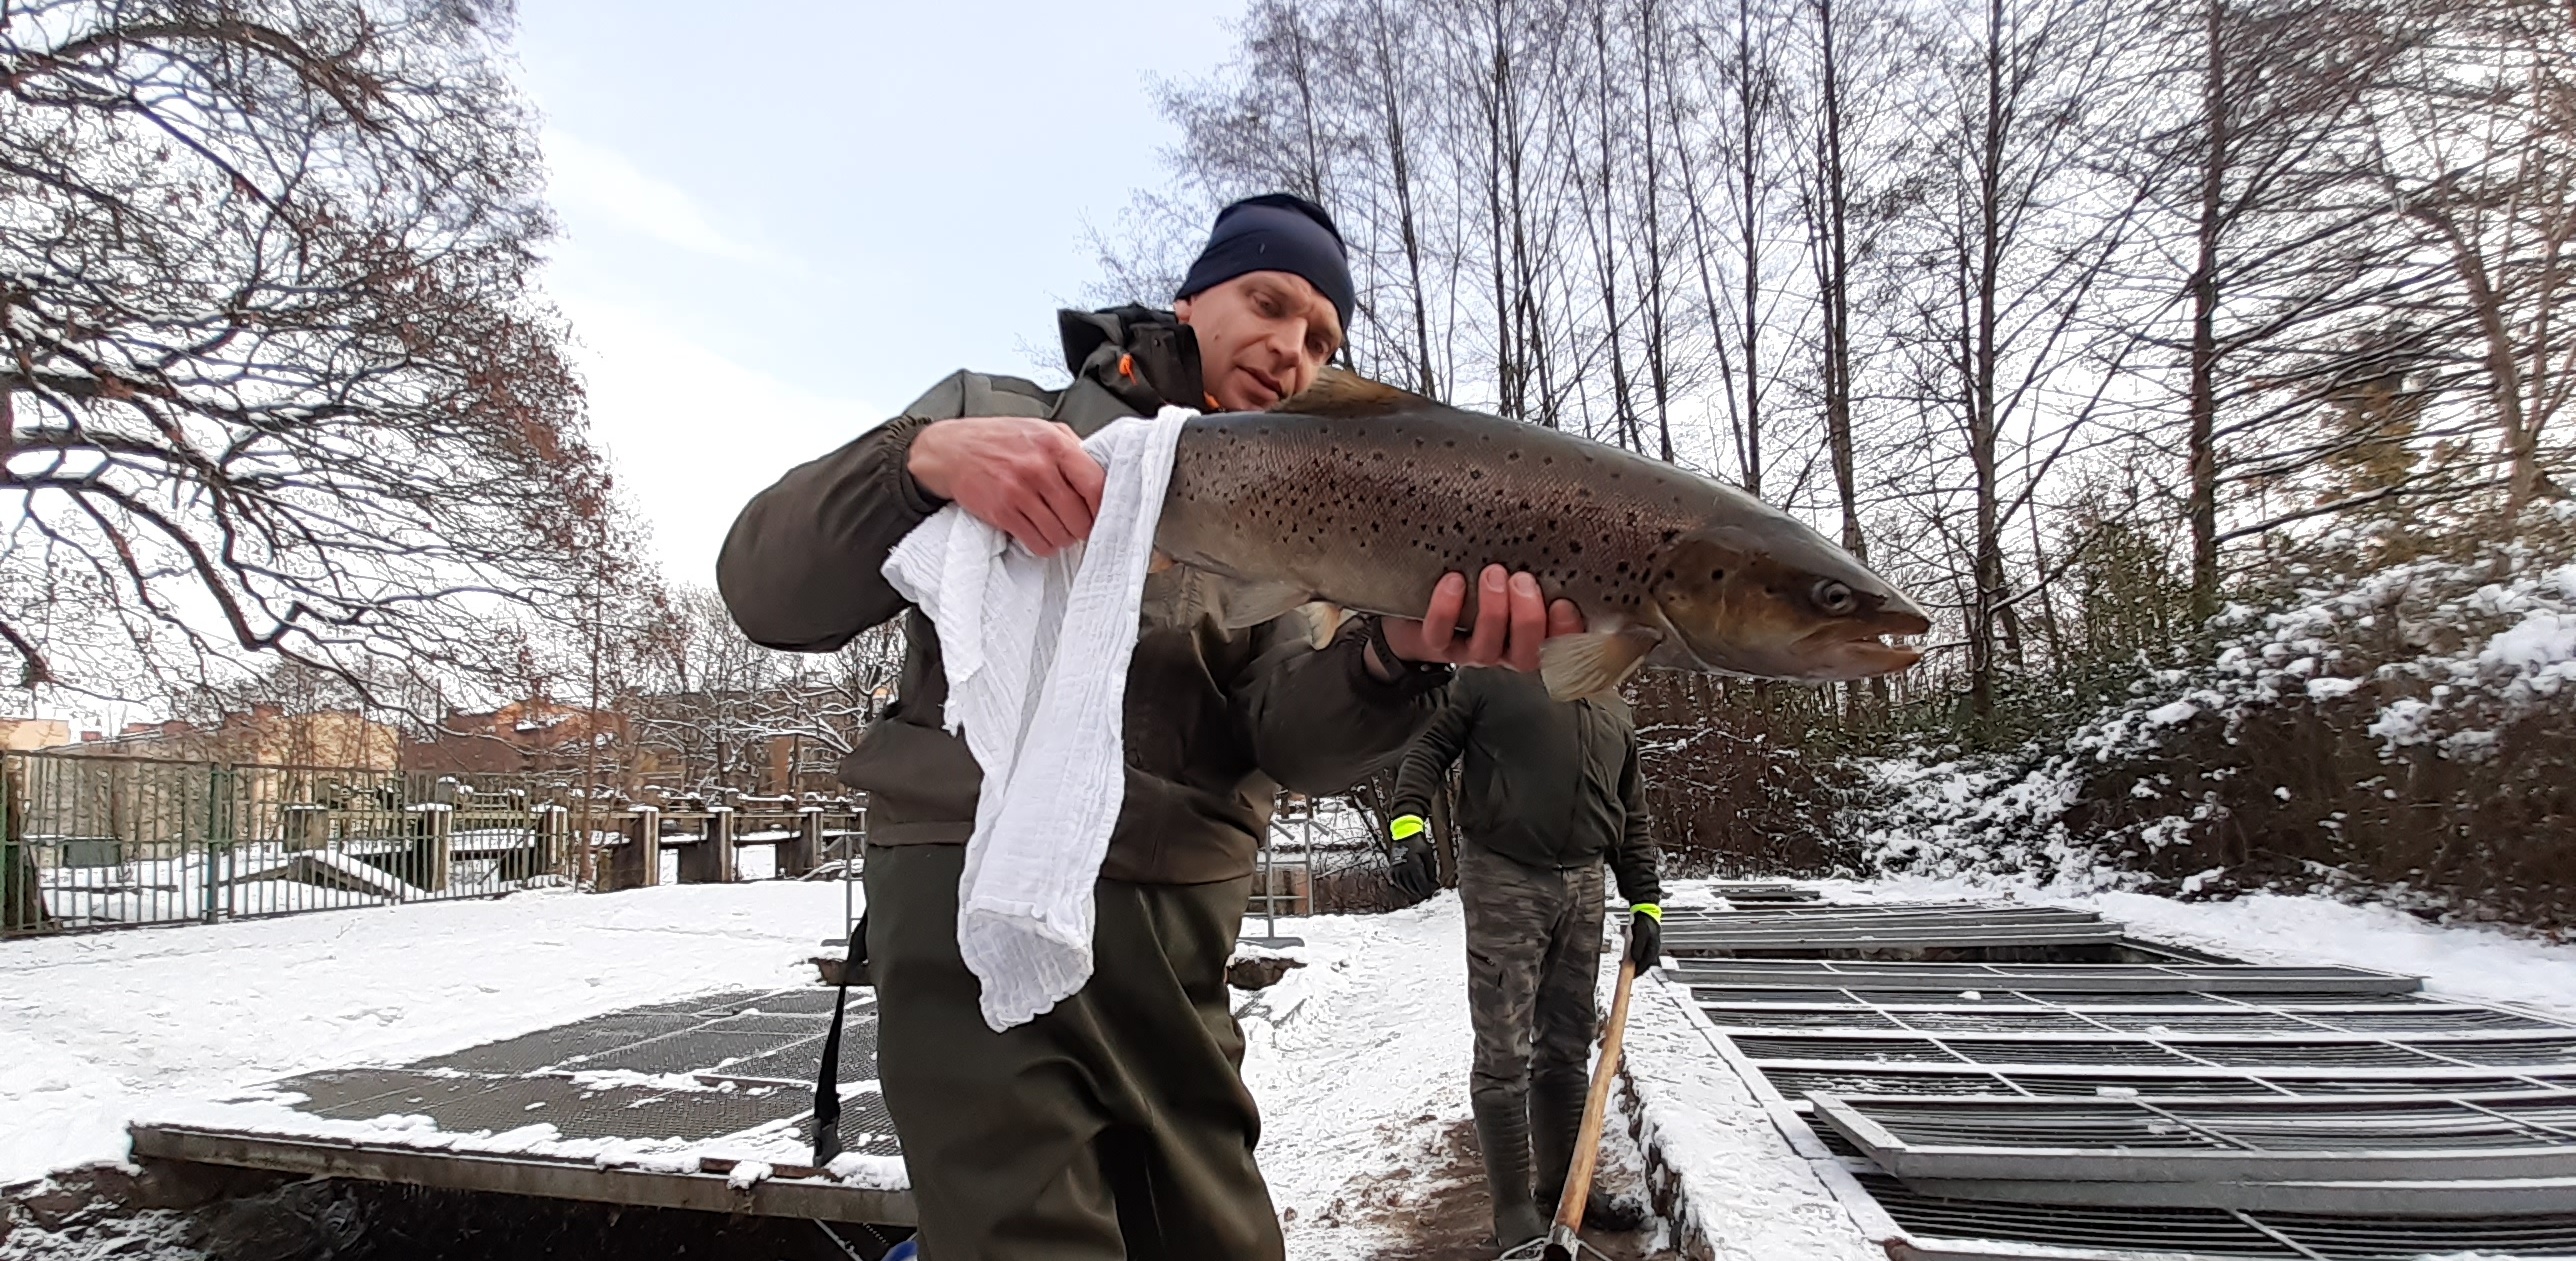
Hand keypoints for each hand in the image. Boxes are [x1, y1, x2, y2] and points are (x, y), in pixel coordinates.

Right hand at [907, 416, 1105, 556]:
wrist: (950, 450)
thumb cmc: (997, 439)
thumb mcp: (1039, 429)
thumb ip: (1070, 446)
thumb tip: (1100, 472)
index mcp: (1054, 444)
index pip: (1096, 485)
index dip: (1103, 506)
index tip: (1103, 513)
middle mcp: (1038, 467)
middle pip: (1080, 517)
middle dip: (1083, 527)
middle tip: (1078, 525)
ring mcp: (1019, 491)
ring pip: (1060, 534)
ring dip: (1063, 538)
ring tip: (1058, 530)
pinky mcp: (1002, 512)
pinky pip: (1037, 542)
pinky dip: (1043, 545)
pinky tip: (1040, 535)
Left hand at [1374, 566, 1584, 674]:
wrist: (1422, 606)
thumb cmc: (1480, 584)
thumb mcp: (1514, 573)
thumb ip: (1535, 564)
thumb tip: (1557, 528)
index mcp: (1532, 632)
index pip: (1561, 644)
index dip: (1567, 631)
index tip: (1563, 602)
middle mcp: (1505, 648)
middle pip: (1527, 654)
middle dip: (1528, 618)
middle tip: (1522, 581)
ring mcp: (1471, 650)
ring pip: (1487, 648)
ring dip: (1493, 611)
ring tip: (1493, 574)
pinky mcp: (1437, 644)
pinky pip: (1441, 635)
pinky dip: (1447, 609)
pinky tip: (1454, 581)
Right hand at [1388, 815, 1437, 900]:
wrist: (1404, 833)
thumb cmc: (1418, 843)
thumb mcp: (1428, 853)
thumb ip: (1431, 868)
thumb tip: (1434, 882)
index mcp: (1414, 865)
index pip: (1421, 883)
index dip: (1428, 888)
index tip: (1434, 888)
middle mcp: (1404, 869)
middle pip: (1412, 887)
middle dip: (1421, 892)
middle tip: (1428, 892)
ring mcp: (1396, 869)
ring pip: (1404, 886)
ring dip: (1411, 891)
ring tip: (1418, 893)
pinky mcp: (1392, 868)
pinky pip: (1396, 881)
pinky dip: (1402, 887)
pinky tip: (1407, 888)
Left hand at [1625, 905, 1661, 970]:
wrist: (1646, 911)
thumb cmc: (1642, 922)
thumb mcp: (1639, 934)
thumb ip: (1638, 947)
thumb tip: (1636, 959)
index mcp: (1653, 947)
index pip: (1646, 963)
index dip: (1639, 970)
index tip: (1633, 976)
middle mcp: (1655, 948)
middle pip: (1647, 963)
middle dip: (1639, 969)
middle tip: (1631, 975)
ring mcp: (1653, 945)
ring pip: (1646, 959)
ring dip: (1639, 964)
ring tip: (1631, 968)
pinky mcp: (1650, 943)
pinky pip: (1645, 954)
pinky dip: (1639, 958)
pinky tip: (1634, 959)